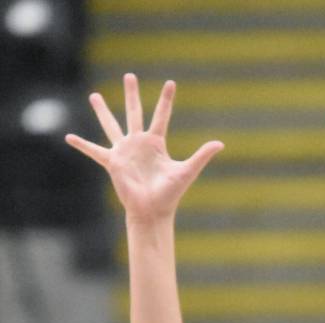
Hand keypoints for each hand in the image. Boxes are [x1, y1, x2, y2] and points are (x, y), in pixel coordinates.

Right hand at [65, 73, 222, 222]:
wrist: (153, 211)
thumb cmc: (170, 194)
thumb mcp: (187, 171)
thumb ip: (202, 155)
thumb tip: (220, 143)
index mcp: (156, 144)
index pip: (162, 116)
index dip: (166, 100)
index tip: (170, 82)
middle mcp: (139, 144)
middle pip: (135, 113)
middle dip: (132, 94)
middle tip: (129, 75)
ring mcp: (125, 152)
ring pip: (112, 125)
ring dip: (102, 111)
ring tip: (94, 95)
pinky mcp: (113, 162)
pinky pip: (94, 151)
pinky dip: (82, 145)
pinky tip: (69, 137)